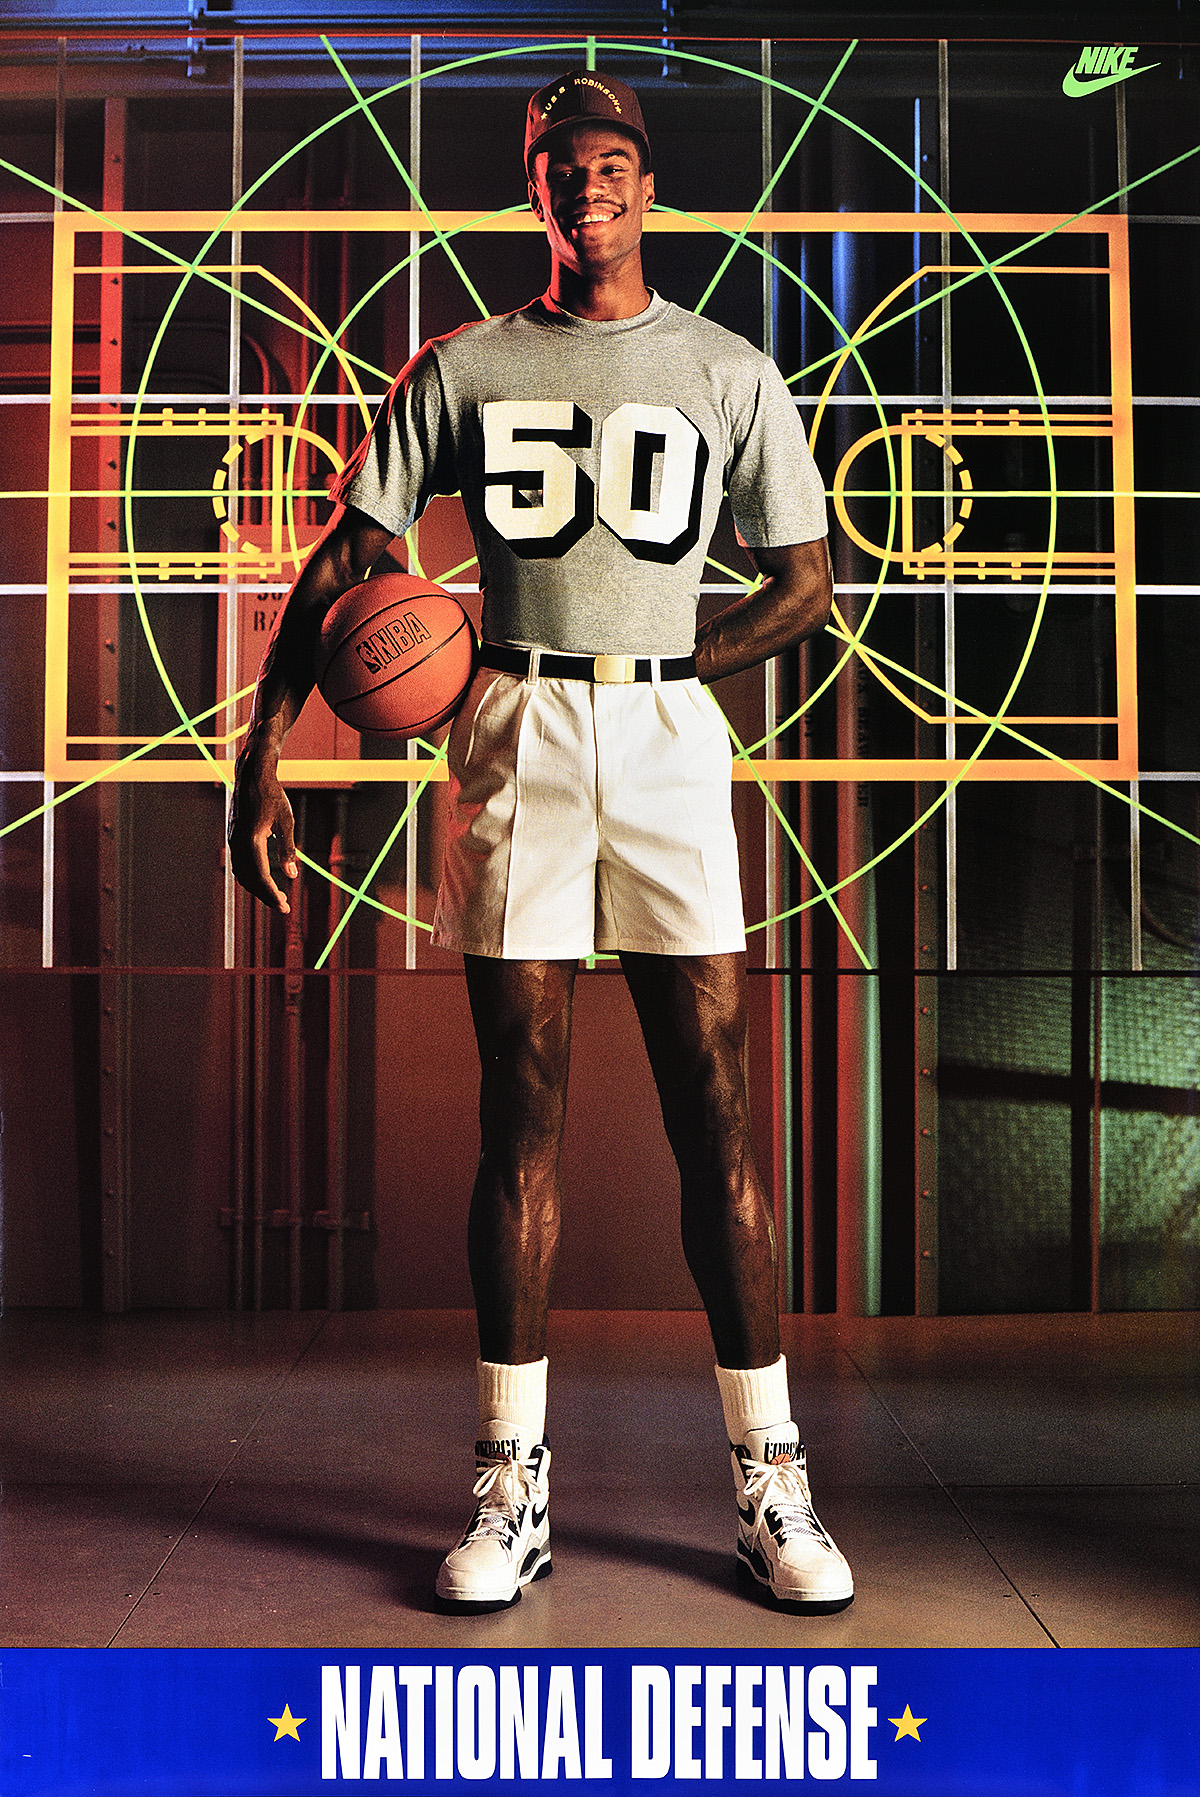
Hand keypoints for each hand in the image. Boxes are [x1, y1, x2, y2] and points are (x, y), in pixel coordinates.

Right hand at [227, 743, 297, 913]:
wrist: (252, 776)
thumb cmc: (272, 795)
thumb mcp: (286, 821)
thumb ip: (288, 849)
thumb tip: (292, 875)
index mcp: (252, 840)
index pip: (261, 876)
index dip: (272, 895)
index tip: (284, 906)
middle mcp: (239, 843)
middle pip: (250, 880)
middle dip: (266, 896)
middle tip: (284, 907)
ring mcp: (234, 840)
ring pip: (243, 874)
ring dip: (258, 888)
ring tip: (277, 896)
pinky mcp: (234, 837)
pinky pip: (240, 864)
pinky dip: (251, 877)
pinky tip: (264, 881)